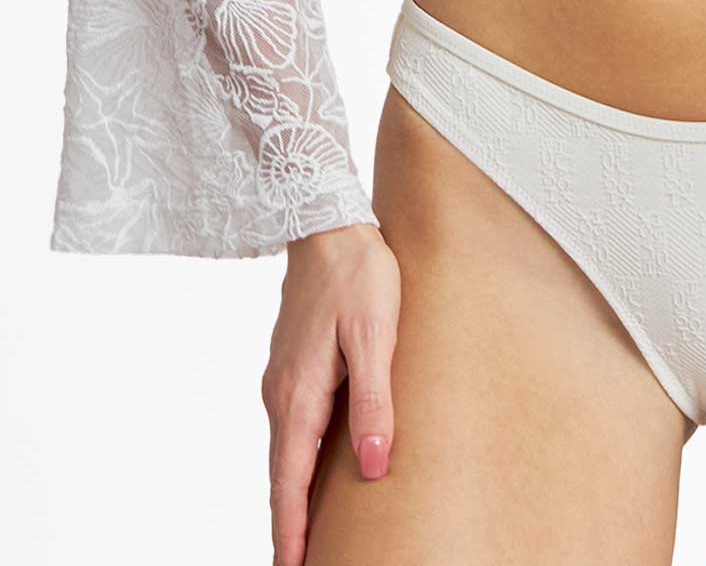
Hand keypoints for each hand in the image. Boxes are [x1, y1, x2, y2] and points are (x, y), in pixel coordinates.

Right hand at [262, 220, 400, 565]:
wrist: (328, 221)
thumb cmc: (358, 275)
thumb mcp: (376, 336)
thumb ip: (374, 401)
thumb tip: (374, 466)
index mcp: (300, 395)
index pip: (289, 483)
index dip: (291, 533)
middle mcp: (282, 395)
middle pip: (281, 476)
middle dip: (289, 525)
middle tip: (301, 565)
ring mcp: (283, 380)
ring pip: (286, 452)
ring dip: (293, 496)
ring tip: (307, 535)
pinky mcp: (293, 366)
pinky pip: (294, 428)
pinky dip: (298, 462)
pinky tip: (313, 472)